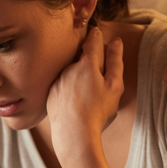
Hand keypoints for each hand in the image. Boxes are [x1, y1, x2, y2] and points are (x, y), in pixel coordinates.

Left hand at [46, 25, 124, 158]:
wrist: (74, 134)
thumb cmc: (98, 111)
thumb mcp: (114, 86)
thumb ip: (115, 61)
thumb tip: (116, 41)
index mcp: (87, 63)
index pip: (92, 39)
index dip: (97, 35)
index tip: (98, 33)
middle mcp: (69, 67)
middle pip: (81, 56)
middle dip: (88, 59)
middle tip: (98, 73)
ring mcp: (58, 80)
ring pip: (71, 71)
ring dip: (78, 75)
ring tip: (88, 94)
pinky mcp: (51, 92)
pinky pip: (62, 85)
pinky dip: (69, 88)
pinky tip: (76, 102)